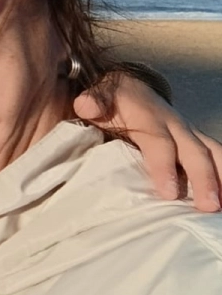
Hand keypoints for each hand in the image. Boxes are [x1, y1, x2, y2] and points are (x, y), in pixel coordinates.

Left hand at [74, 75, 221, 211]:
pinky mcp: (195, 141)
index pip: (159, 143)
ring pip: (213, 152)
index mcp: (149, 118)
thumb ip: (92, 102)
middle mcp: (175, 125)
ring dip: (221, 178)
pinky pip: (216, 156)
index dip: (165, 167)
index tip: (169, 193)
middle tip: (208, 206)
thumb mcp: (97, 98)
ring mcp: (188, 133)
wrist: (126, 87)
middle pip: (194, 151)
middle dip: (204, 178)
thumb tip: (85, 106)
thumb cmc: (109, 101)